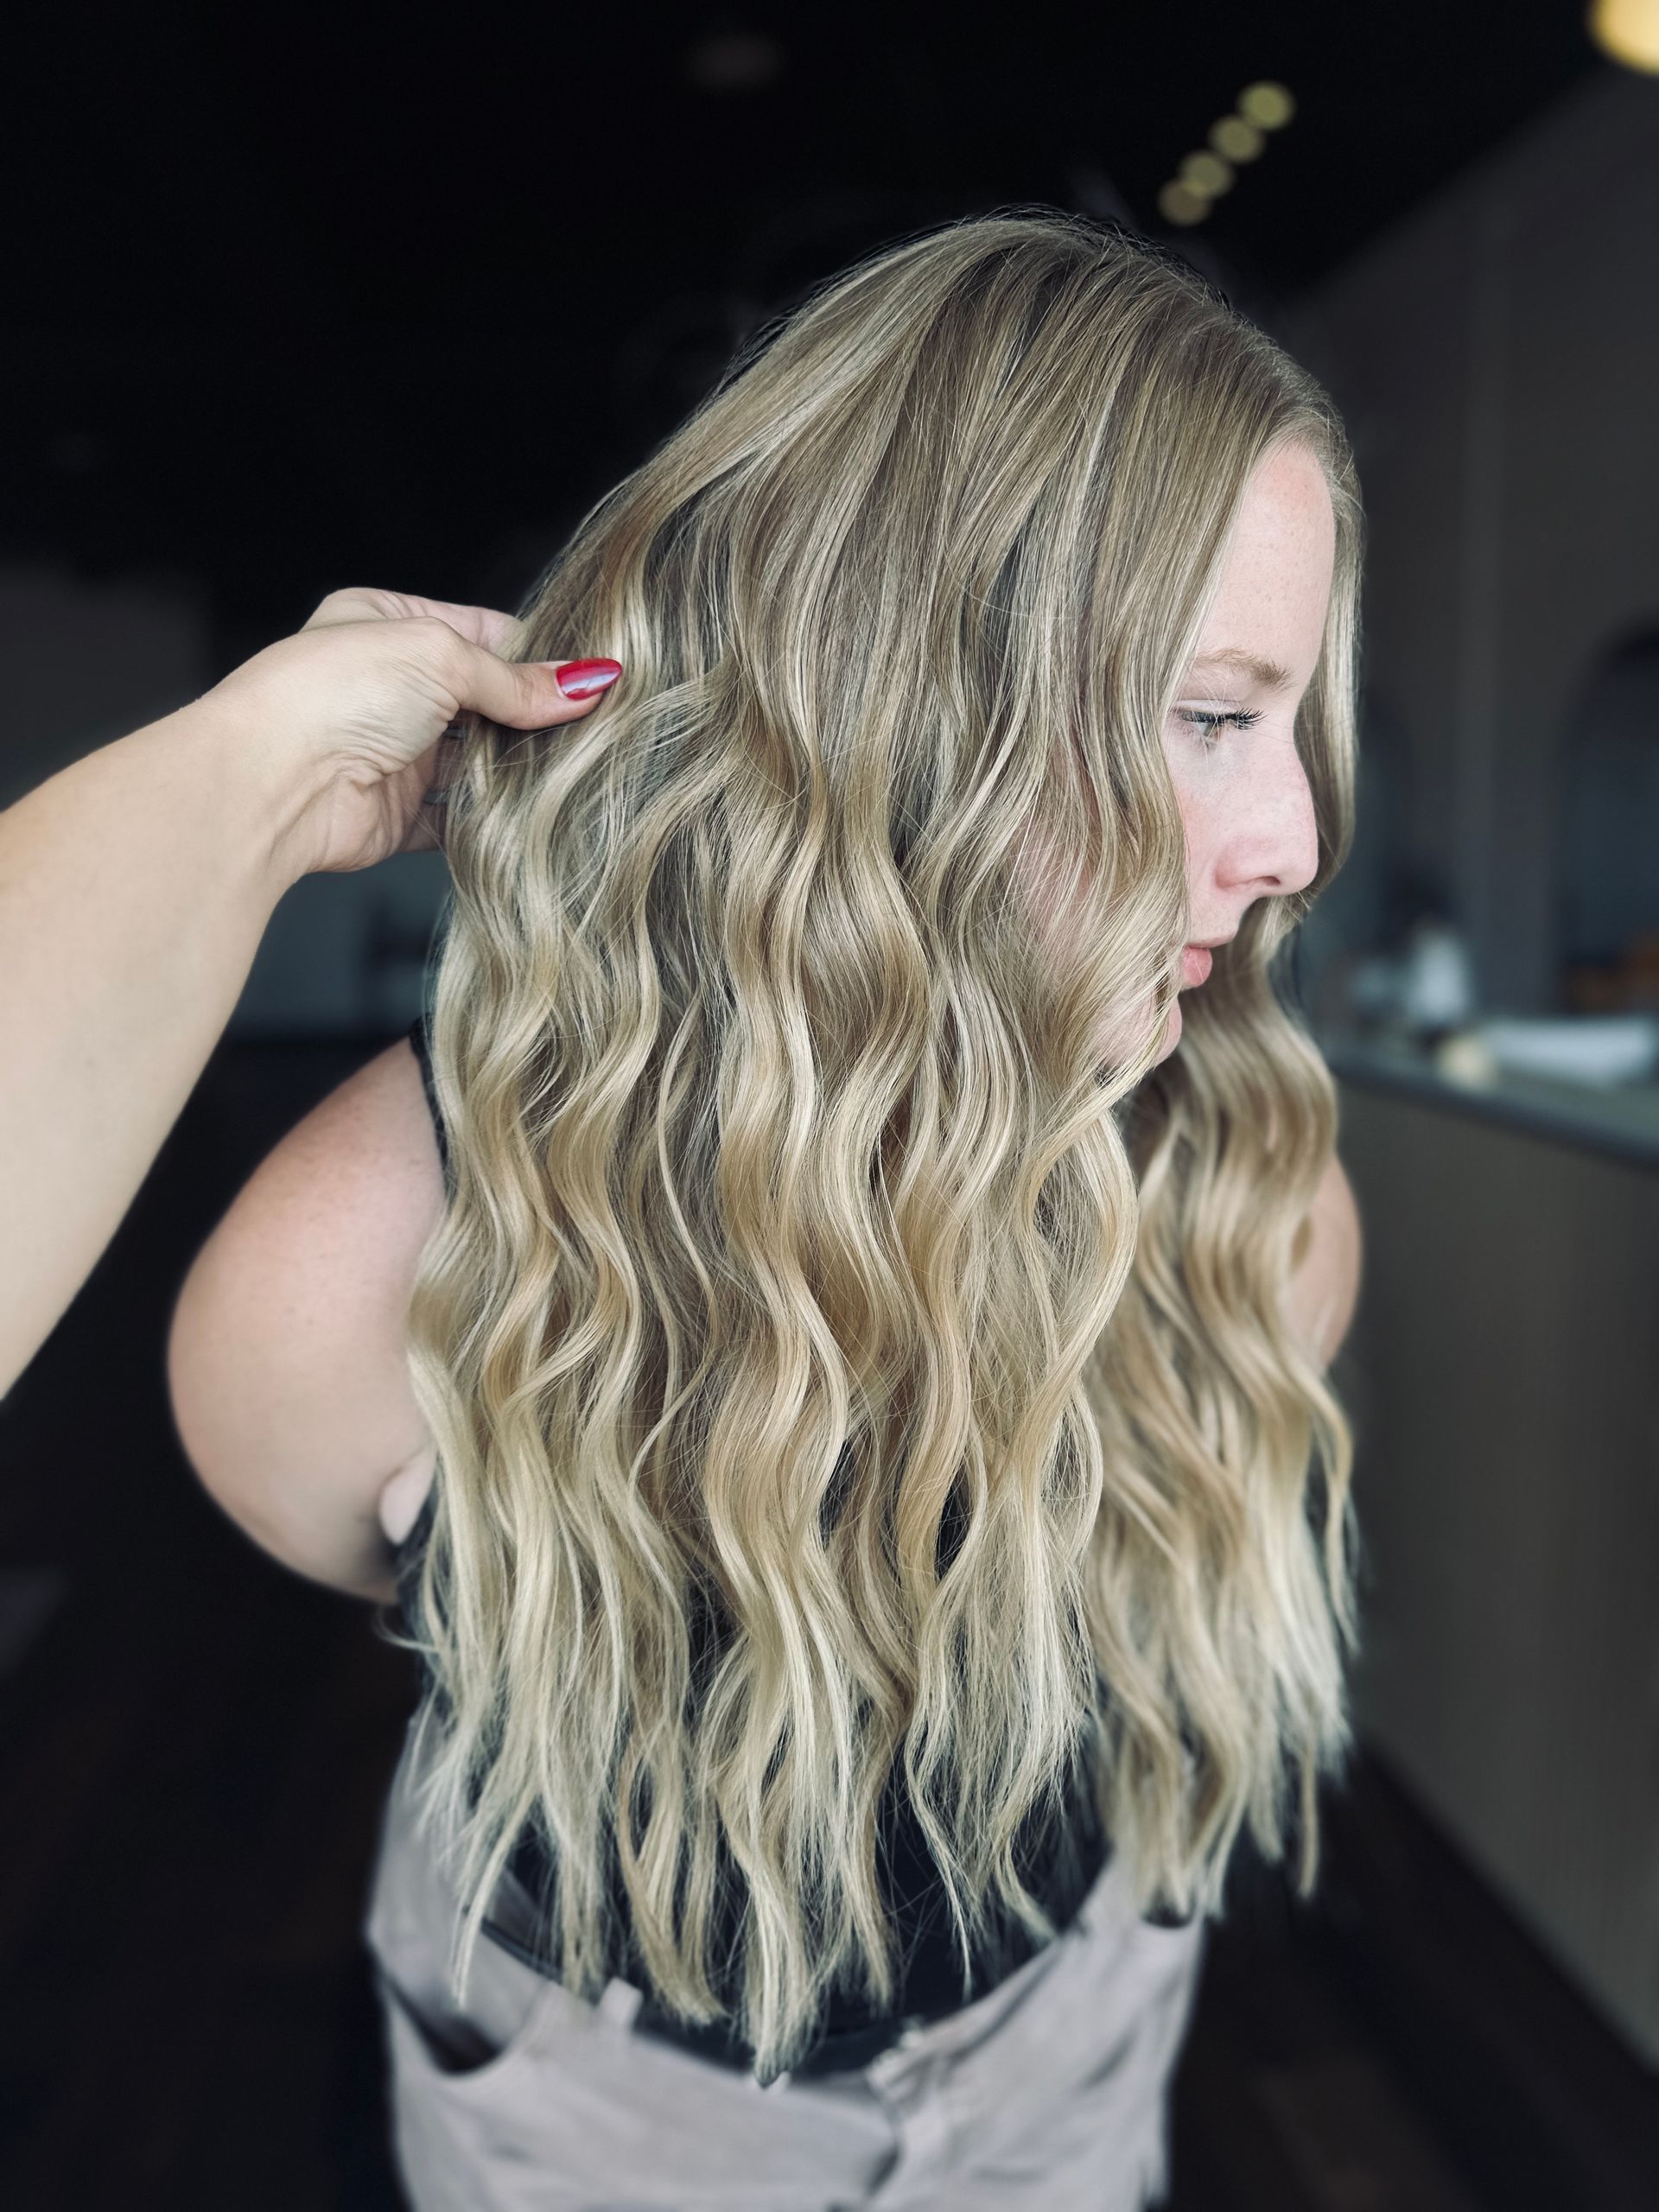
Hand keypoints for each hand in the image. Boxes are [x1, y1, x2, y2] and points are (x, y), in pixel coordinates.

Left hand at [198, 585, 620, 878]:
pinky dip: (490, 819)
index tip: (590, 678)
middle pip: (483, 701)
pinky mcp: (395, 816)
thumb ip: (516, 679)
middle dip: (531, 716)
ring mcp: (391, 754)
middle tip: (593, 729)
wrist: (272, 784)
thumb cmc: (333, 694)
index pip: (482, 634)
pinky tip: (529, 814)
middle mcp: (387, 688)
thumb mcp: (438, 656)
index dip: (537, 655)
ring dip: (514, 769)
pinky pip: (456, 820)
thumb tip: (587, 683)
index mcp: (387, 626)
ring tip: (569, 772)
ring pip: (475, 762)